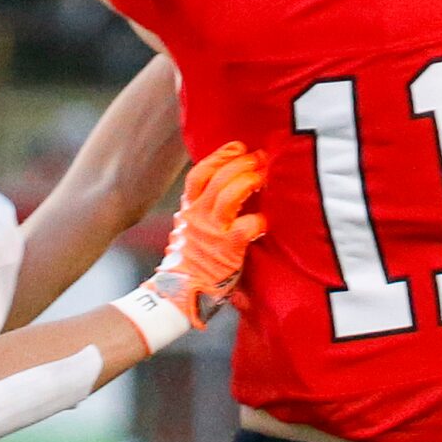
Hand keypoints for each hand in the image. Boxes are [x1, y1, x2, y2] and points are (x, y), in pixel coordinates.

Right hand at [151, 141, 267, 326]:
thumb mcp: (187, 230)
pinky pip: (245, 226)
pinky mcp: (227, 249)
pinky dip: (258, 220)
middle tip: (258, 158)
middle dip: (241, 162)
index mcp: (188, 209)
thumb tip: (224, 192)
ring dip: (248, 181)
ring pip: (229, 194)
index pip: (199, 173)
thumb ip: (201, 211)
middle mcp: (197, 216)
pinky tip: (264, 220)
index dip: (219, 156)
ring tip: (262, 177)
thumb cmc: (189, 263)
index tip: (237, 146)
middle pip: (217, 177)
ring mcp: (211, 231)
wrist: (177, 294)